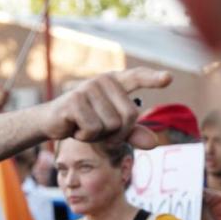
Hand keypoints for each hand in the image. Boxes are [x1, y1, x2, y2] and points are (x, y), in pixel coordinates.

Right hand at [39, 67, 171, 147]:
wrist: (52, 122)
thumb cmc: (85, 122)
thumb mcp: (112, 129)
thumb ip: (133, 133)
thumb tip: (155, 143)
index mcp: (114, 82)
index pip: (137, 76)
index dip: (152, 79)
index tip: (168, 78)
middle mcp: (103, 81)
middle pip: (130, 116)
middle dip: (118, 133)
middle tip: (99, 131)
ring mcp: (88, 89)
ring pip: (112, 125)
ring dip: (99, 136)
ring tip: (84, 127)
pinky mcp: (74, 101)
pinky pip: (94, 129)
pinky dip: (85, 137)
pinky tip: (74, 129)